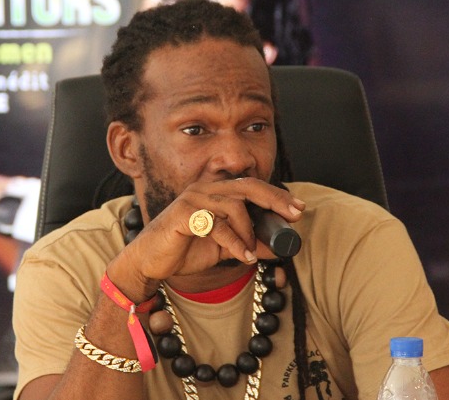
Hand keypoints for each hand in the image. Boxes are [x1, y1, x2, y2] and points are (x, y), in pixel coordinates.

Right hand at [114, 177, 304, 294]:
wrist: (150, 262)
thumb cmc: (184, 250)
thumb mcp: (224, 248)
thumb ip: (249, 244)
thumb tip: (280, 247)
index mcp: (215, 192)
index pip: (251, 186)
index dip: (276, 196)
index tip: (298, 209)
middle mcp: (204, 189)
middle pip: (247, 187)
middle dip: (275, 200)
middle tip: (294, 216)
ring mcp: (193, 199)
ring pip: (234, 206)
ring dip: (249, 232)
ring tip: (251, 253)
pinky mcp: (183, 215)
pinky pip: (217, 225)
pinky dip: (235, 242)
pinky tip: (242, 257)